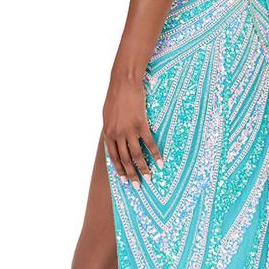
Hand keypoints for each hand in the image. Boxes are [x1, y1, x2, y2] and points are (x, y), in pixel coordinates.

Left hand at [102, 71, 162, 186]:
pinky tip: (160, 162)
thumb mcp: (108, 115)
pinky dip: (156, 154)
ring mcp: (129, 130)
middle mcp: (117, 134)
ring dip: (144, 169)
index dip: (119, 170)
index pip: (113, 157)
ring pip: (137, 155)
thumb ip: (111, 129)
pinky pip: (149, 143)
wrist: (124, 82)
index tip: (125, 180)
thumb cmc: (115, 96)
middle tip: (138, 187)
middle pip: (125, 159)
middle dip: (132, 175)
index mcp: (108, 133)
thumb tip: (114, 138)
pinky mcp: (141, 124)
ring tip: (150, 179)